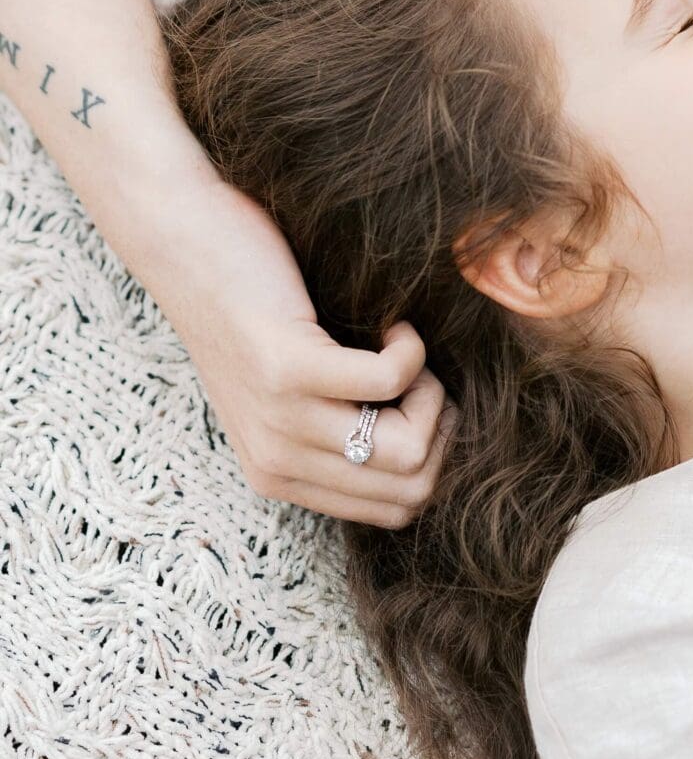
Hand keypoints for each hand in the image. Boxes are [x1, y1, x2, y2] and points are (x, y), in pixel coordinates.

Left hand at [155, 178, 450, 528]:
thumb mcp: (283, 396)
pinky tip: (390, 325)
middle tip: (416, 376)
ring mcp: (280, 419)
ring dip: (427, 390)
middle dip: (439, 428)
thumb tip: (426, 448)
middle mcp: (276, 462)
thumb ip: (331, 433)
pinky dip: (408, 348)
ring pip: (407, 450)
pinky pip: (390, 380)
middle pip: (411, 489)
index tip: (415, 401)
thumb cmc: (252, 310)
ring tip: (400, 351)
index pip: (396, 511)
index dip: (432, 454)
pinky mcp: (288, 367)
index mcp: (277, 477)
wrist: (187, 247)